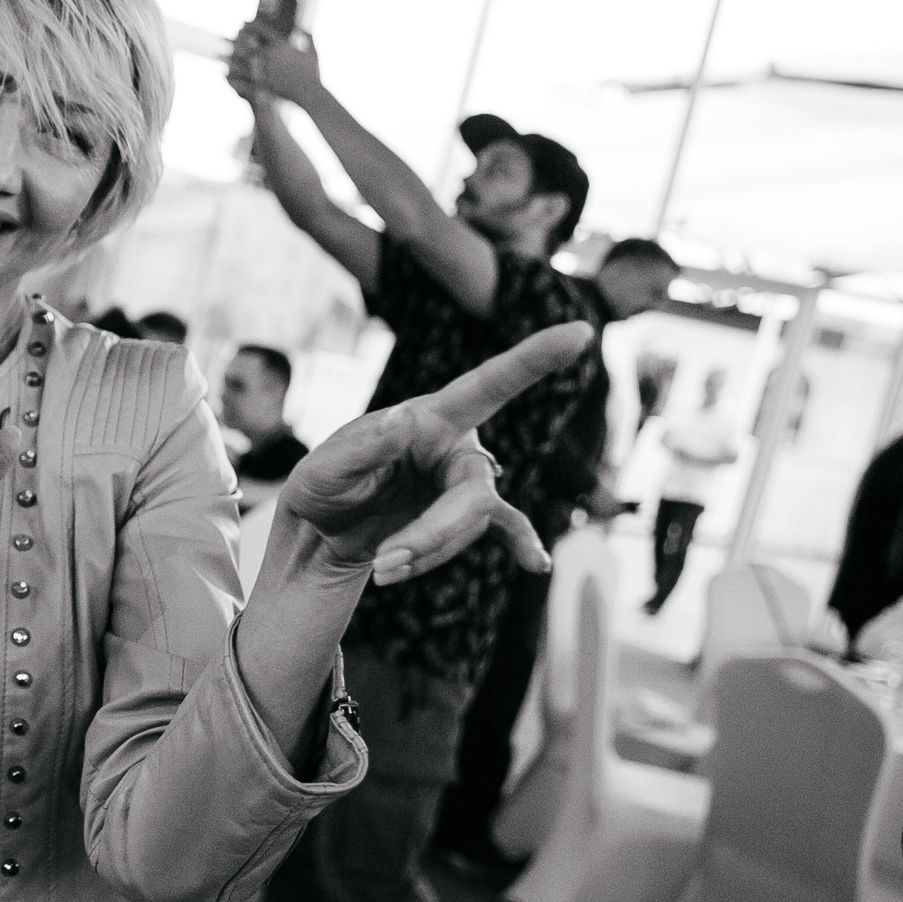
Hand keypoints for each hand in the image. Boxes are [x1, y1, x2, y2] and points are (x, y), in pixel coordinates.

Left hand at [229, 23, 324, 108]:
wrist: (310, 93)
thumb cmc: (312, 73)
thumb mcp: (313, 52)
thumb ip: (308, 37)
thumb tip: (301, 27)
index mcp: (282, 46)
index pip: (262, 31)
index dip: (251, 26)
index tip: (243, 23)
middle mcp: (271, 56)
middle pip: (248, 44)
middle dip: (236, 39)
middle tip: (226, 37)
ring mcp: (266, 70)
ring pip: (243, 61)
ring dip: (230, 56)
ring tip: (221, 53)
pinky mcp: (263, 84)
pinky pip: (244, 78)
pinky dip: (233, 75)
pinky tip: (226, 74)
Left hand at [280, 323, 592, 585]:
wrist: (322, 534)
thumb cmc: (322, 489)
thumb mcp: (325, 467)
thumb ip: (365, 445)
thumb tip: (404, 419)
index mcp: (427, 418)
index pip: (487, 385)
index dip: (533, 359)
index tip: (580, 333)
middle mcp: (454, 446)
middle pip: (472, 495)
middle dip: (430, 535)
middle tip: (383, 564)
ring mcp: (463, 482)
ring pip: (471, 525)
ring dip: (427, 553)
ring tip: (382, 568)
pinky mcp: (464, 516)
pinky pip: (502, 529)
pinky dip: (519, 545)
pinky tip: (535, 563)